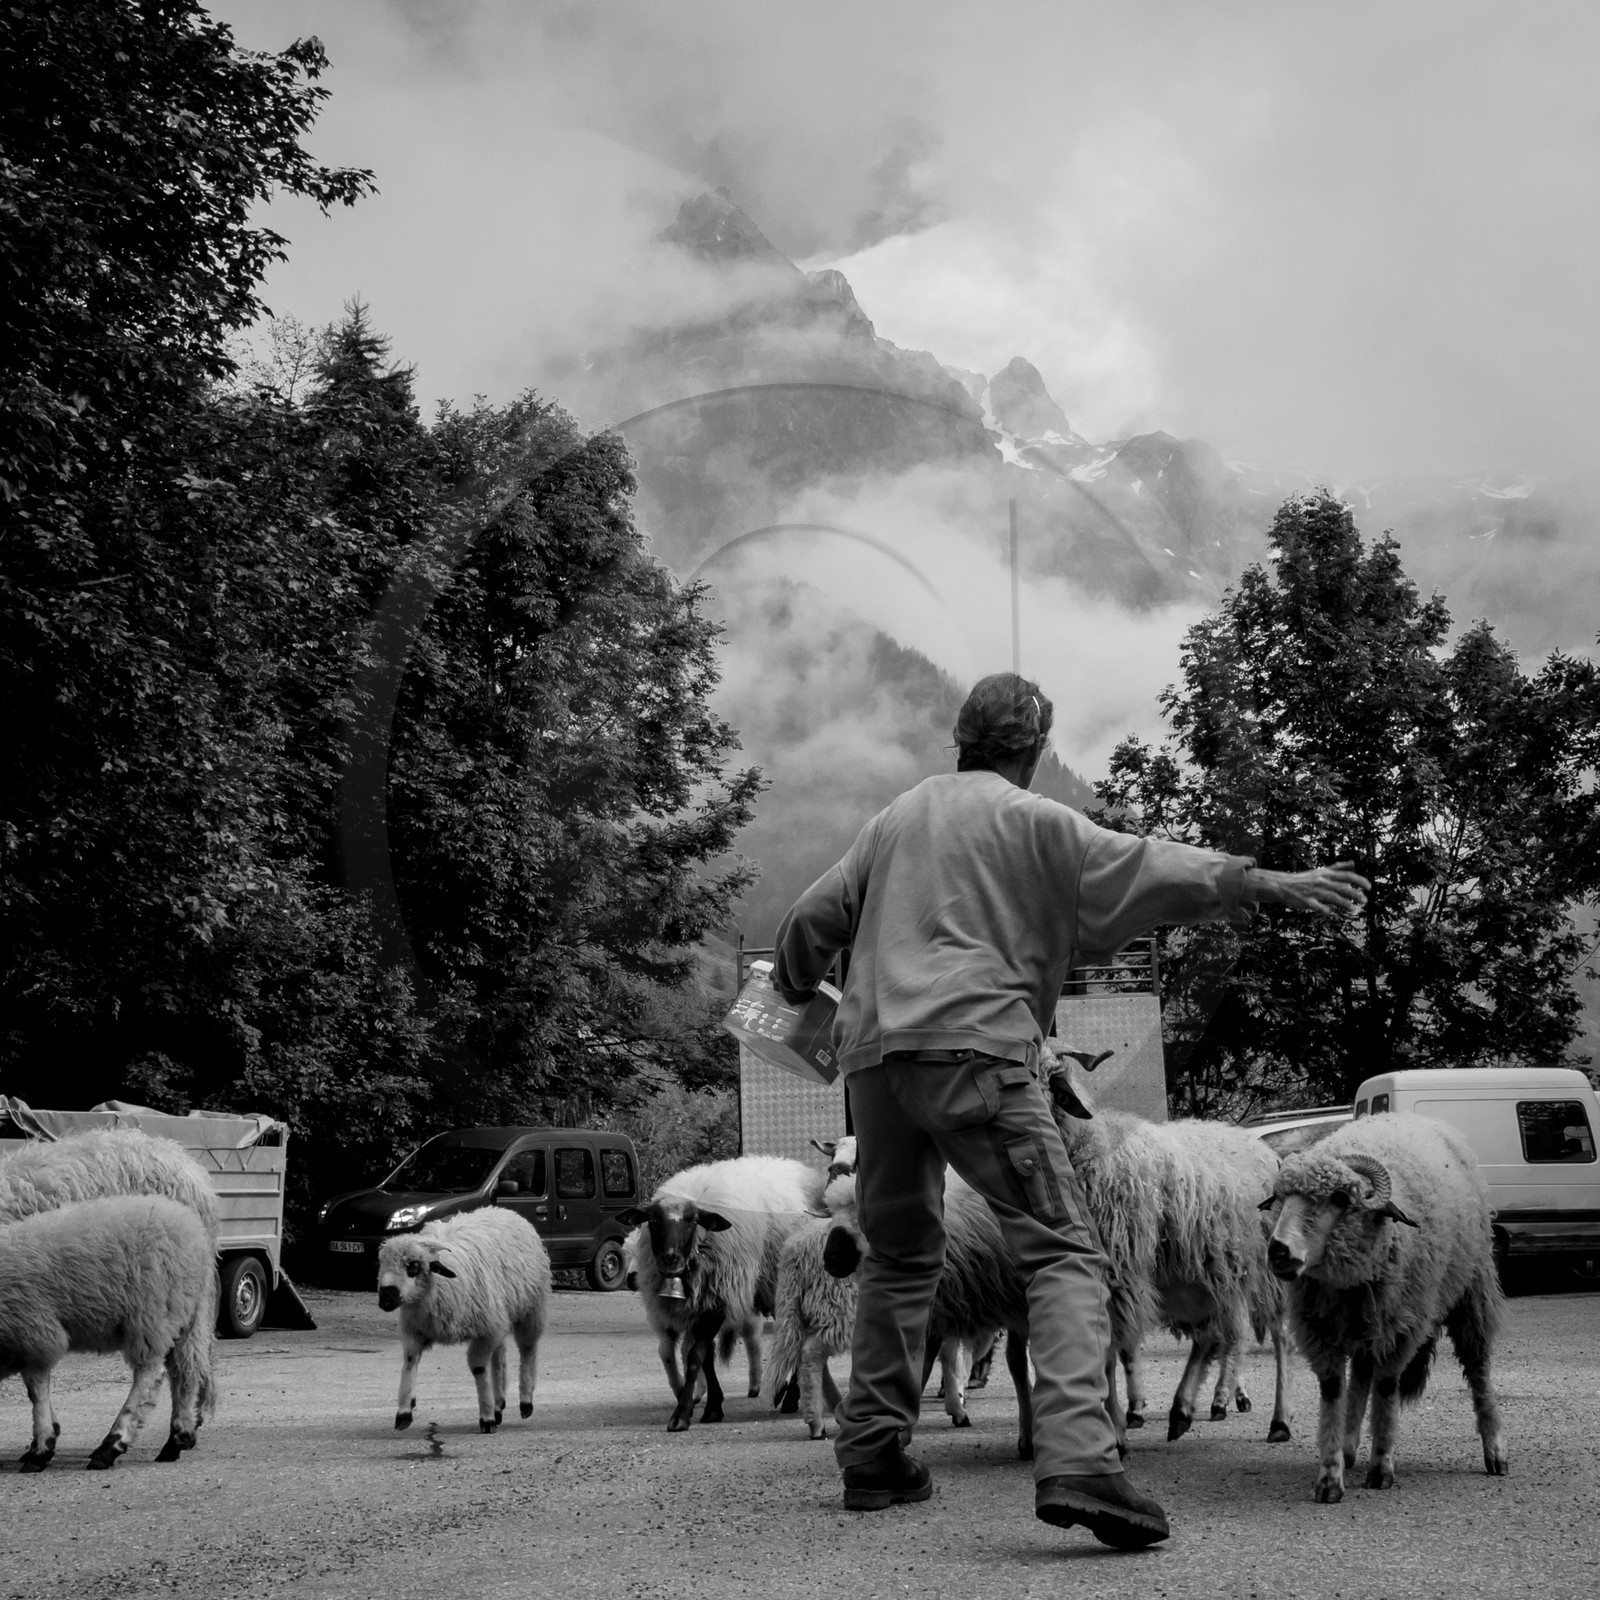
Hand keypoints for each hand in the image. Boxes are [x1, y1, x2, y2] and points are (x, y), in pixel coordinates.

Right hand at [1255, 861, 1369, 917]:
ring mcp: (1314, 891)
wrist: (1283, 884)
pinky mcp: (1306, 901)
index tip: (1369, 887)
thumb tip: (1353, 863)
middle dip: (1354, 893)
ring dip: (1344, 903)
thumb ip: (1338, 867)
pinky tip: (1332, 913)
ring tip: (1354, 909)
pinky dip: (1325, 910)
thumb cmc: (1304, 879)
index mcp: (1326, 874)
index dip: (1359, 881)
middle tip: (1365, 900)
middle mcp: (1321, 881)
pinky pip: (1317, 906)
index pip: (1346, 875)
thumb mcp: (1321, 870)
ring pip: (1332, 896)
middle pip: (1341, 886)